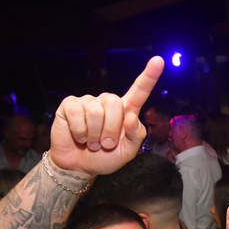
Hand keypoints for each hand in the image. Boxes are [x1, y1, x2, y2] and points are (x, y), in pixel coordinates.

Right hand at [49, 57, 164, 176]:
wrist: (79, 167)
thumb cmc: (105, 158)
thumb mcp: (127, 152)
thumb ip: (136, 136)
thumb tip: (130, 117)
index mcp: (125, 111)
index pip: (139, 91)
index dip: (149, 77)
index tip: (158, 61)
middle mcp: (107, 103)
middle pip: (115, 104)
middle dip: (111, 130)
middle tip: (105, 144)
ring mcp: (88, 102)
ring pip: (95, 111)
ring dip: (94, 134)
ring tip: (92, 143)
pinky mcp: (70, 105)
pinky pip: (77, 113)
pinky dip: (79, 132)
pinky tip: (79, 137)